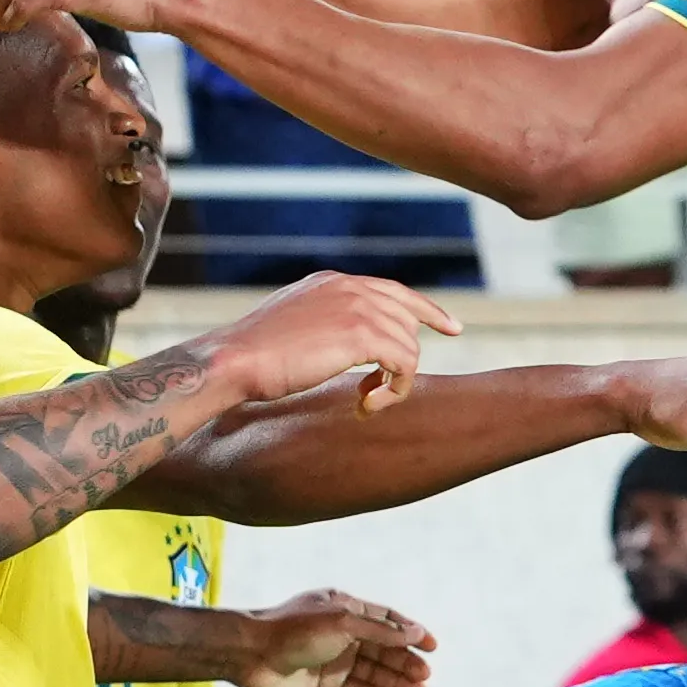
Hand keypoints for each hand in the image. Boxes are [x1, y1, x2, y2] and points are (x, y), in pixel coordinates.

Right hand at [206, 267, 460, 406]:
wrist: (234, 360)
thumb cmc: (252, 357)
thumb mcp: (292, 328)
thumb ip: (322, 326)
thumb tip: (340, 346)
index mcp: (333, 282)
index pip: (394, 291)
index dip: (426, 311)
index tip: (451, 328)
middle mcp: (350, 287)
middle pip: (408, 321)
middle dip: (403, 359)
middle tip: (380, 391)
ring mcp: (358, 307)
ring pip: (409, 347)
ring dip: (394, 382)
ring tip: (364, 401)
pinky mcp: (363, 334)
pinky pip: (405, 364)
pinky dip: (394, 391)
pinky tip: (366, 404)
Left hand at [217, 586, 436, 686]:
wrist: (251, 654)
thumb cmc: (294, 630)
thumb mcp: (343, 622)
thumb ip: (381, 630)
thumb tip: (416, 632)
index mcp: (346, 608)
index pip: (387, 620)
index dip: (410, 633)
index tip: (432, 647)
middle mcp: (342, 633)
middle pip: (383, 649)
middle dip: (405, 662)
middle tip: (425, 676)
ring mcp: (334, 659)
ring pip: (373, 672)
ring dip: (396, 682)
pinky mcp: (325, 684)